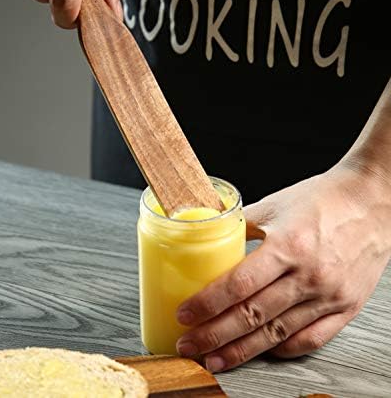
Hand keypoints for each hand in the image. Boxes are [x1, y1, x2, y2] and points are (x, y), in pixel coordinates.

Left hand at [176, 163, 390, 371]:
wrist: (372, 201)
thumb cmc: (323, 199)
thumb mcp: (275, 204)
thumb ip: (240, 223)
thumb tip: (208, 235)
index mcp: (289, 245)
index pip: (239, 284)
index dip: (207, 304)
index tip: (185, 315)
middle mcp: (309, 275)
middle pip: (253, 315)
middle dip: (214, 335)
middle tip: (189, 345)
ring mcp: (330, 295)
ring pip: (277, 333)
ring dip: (242, 351)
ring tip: (215, 359)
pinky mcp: (347, 306)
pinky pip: (311, 339)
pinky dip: (282, 349)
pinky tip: (261, 352)